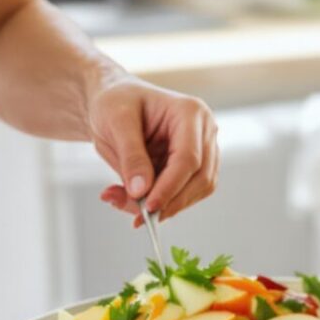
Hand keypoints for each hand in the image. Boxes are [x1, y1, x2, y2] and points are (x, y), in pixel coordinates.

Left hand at [89, 76, 219, 222]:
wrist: (114, 101)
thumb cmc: (115, 102)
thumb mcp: (115, 122)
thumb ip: (130, 157)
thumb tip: (141, 191)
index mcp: (190, 113)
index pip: (189, 159)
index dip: (170, 187)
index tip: (147, 208)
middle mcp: (204, 131)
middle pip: (201, 178)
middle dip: (171, 202)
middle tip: (137, 217)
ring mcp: (204, 149)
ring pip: (199, 190)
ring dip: (168, 205)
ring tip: (127, 205)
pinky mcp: (195, 166)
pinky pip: (187, 192)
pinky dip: (164, 202)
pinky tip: (135, 200)